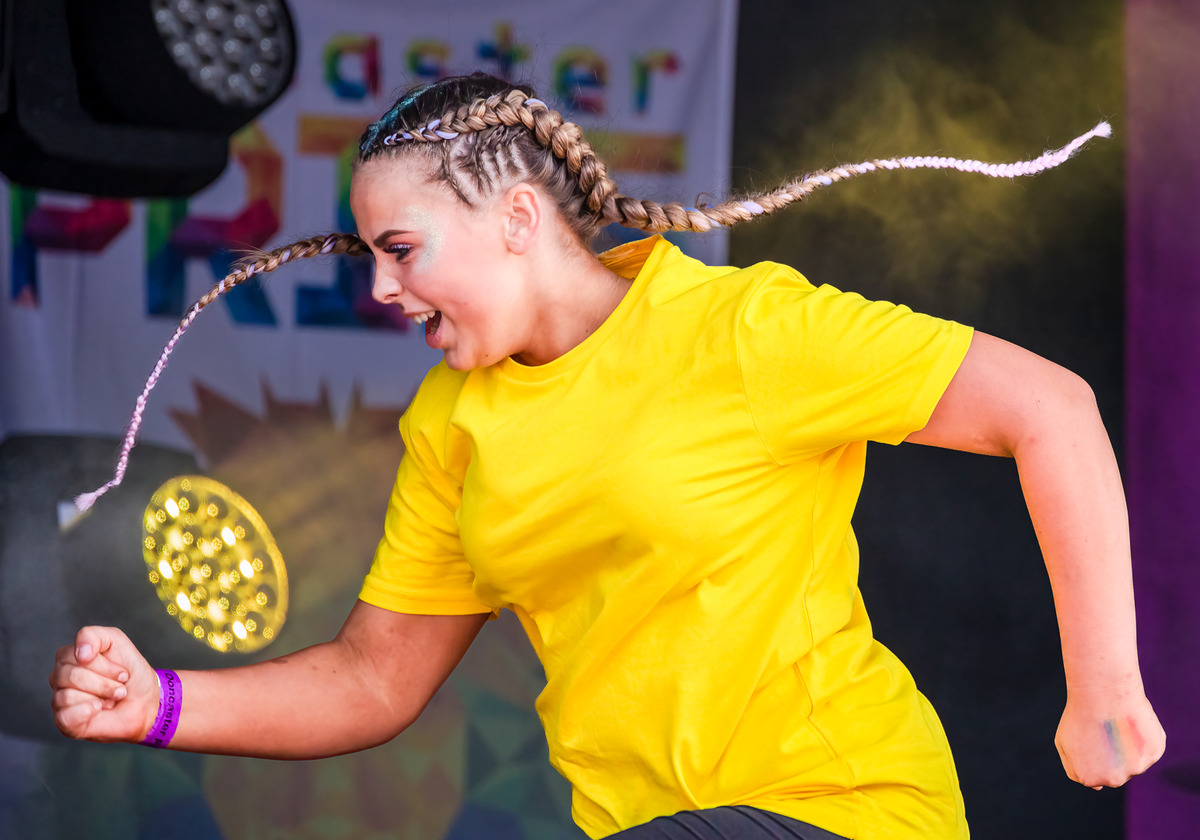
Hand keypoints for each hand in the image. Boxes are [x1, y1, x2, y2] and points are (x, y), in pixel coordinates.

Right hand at [49, 626, 159, 742]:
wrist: (145, 703)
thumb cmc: (130, 672)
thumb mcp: (117, 642)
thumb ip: (95, 635)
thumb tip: (80, 654)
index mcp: (69, 656)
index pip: (76, 655)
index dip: (105, 665)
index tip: (122, 672)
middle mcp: (59, 677)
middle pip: (71, 675)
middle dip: (104, 682)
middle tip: (119, 687)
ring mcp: (59, 699)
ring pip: (68, 696)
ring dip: (101, 697)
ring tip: (111, 699)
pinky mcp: (63, 721)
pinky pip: (67, 716)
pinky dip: (89, 712)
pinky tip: (98, 709)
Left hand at [1055, 688, 1165, 788]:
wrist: (1102, 696)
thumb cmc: (1080, 717)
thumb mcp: (1065, 743)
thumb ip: (1075, 768)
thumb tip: (1096, 787)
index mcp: (1090, 779)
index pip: (1092, 775)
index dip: (1092, 754)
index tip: (1091, 739)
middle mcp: (1114, 779)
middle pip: (1114, 771)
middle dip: (1110, 755)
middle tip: (1103, 730)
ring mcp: (1136, 768)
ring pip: (1132, 760)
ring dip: (1126, 746)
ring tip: (1115, 724)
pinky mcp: (1153, 754)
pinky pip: (1147, 748)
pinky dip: (1140, 737)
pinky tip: (1131, 723)